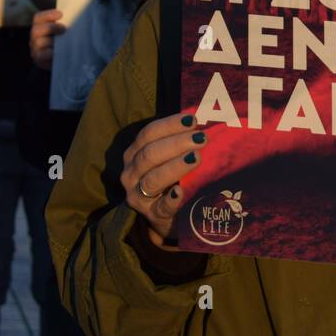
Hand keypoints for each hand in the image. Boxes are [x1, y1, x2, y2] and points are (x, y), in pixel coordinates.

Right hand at [30, 8, 64, 69]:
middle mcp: (36, 36)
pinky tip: (56, 52)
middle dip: (51, 28)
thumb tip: (80, 17)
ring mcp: (35, 48)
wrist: (63, 58)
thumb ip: (68, 23)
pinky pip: (40, 55)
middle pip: (36, 29)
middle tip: (64, 29)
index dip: (48, 15)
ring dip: (51, 41)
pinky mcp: (39, 59)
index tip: (60, 14)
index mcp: (40, 25)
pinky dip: (49, 53)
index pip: (39, 17)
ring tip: (63, 43)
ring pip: (38, 42)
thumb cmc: (64, 40)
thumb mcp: (65, 30)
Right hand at [121, 114, 206, 245]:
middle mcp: (131, 174)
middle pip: (149, 155)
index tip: (192, 119)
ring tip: (196, 157)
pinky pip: (162, 207)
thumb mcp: (168, 158)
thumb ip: (179, 141)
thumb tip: (204, 121)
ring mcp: (138, 196)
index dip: (169, 125)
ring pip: (153, 179)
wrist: (166, 216)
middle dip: (176, 144)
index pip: (148, 134)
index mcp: (134, 154)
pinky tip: (181, 191)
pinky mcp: (152, 215)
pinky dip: (171, 199)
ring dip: (175, 166)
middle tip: (201, 138)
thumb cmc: (170, 178)